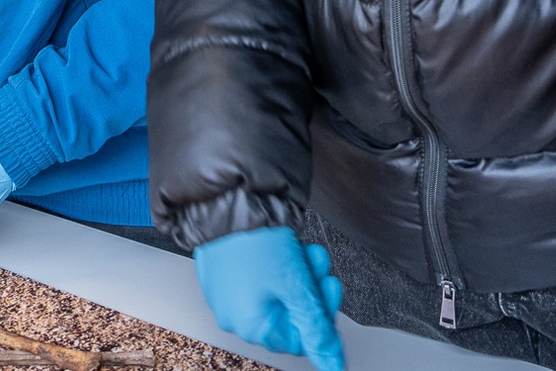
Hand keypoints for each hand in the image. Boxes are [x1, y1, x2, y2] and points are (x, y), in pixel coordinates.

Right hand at [193, 226, 344, 370]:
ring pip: (275, 290)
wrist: (226, 200)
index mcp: (252, 326)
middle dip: (310, 286)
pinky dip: (275, 263)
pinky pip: (257, 276)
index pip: (300, 337)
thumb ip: (318, 329)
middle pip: (288, 312)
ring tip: (303, 248)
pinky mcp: (223, 270)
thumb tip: (332, 363)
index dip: (320, 312)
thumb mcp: (298, 287)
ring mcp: (226, 292)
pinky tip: (284, 245)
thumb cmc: (255, 242)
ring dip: (297, 270)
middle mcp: (235, 315)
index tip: (329, 288)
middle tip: (318, 265)